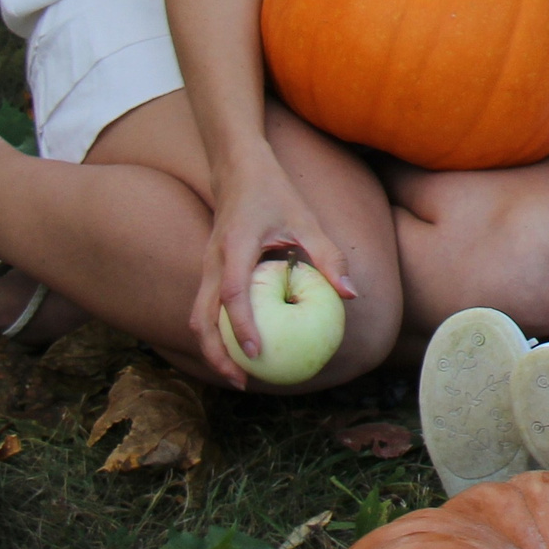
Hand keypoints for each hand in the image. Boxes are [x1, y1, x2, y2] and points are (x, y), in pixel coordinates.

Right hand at [190, 151, 356, 389]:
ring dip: (212, 349)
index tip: (256, 353)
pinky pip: (205, 307)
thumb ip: (329, 257)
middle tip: (243, 382)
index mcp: (236, 245)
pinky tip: (240, 347)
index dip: (241, 326)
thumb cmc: (275, 192)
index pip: (232, 293)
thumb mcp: (307, 220)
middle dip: (216, 355)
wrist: (236, 166)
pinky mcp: (206, 269)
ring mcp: (204, 265)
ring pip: (197, 316)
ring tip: (239, 375)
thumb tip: (351, 295)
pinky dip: (215, 332)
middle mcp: (212, 259)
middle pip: (201, 318)